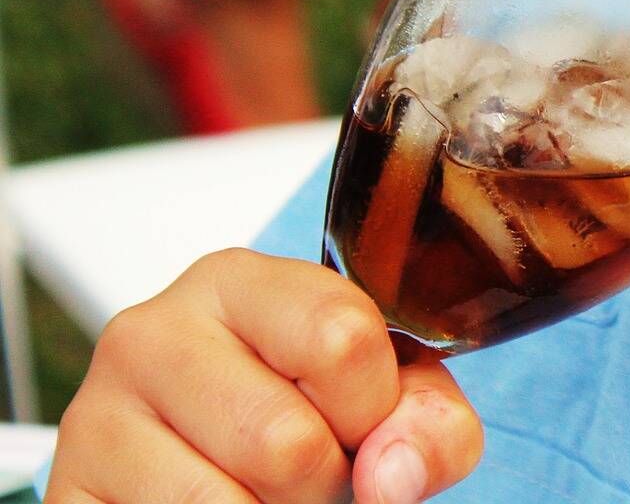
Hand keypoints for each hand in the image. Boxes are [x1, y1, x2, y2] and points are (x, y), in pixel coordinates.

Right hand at [44, 249, 483, 502]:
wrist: (206, 462)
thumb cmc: (306, 413)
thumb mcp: (387, 398)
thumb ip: (424, 424)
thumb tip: (390, 476)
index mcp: (238, 283)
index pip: (342, 338)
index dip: (374, 407)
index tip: (362, 419)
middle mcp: (153, 333)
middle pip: (287, 441)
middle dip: (323, 481)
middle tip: (309, 469)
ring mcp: (97, 414)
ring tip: (264, 491)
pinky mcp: (68, 490)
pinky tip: (221, 500)